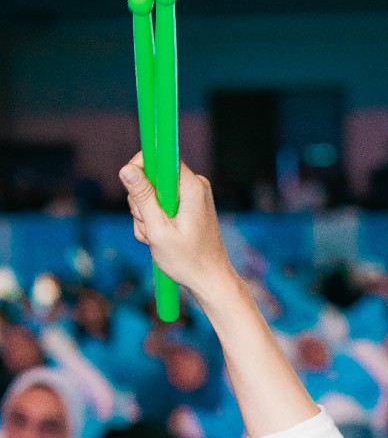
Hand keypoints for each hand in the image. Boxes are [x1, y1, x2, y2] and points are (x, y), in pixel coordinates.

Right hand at [119, 155, 234, 302]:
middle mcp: (193, 185)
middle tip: (151, 228)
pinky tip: (161, 238)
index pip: (160, 157)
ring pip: (151, 193)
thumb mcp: (158, 230)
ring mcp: (190, 195)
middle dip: (142, 202)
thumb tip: (126, 168)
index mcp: (191, 187)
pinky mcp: (186, 205)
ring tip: (157, 237)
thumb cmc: (188, 261)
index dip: (141, 167)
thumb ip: (142, 198)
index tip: (134, 188)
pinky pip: (159, 204)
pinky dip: (154, 221)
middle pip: (151, 176)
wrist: (210, 280)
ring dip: (146, 216)